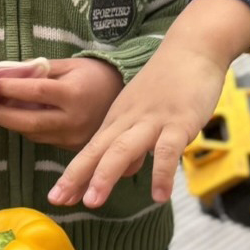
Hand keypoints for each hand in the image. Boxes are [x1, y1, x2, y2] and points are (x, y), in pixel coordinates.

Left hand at [0, 57, 122, 150]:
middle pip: (30, 122)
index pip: (37, 92)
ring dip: (12, 123)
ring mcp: (73, 137)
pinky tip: (19, 118)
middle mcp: (74, 119)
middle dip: (4, 115)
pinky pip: (43, 139)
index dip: (12, 88)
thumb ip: (38, 69)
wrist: (123, 95)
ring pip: (33, 134)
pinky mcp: (72, 147)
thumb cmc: (93, 75)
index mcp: (74, 94)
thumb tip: (5, 73)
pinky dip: (28, 129)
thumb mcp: (68, 65)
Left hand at [46, 45, 225, 207]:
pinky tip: (159, 196)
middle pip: (96, 150)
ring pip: (123, 149)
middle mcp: (128, 121)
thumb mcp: (139, 112)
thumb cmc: (166, 83)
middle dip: (76, 176)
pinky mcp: (179, 122)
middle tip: (58, 200)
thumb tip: (124, 171)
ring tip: (92, 202)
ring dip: (105, 175)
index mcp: (116, 120)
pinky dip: (162, 174)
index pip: (89, 151)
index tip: (56, 197)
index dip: (72, 175)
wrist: (193, 48)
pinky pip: (168, 151)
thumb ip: (130, 142)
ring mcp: (152, 121)